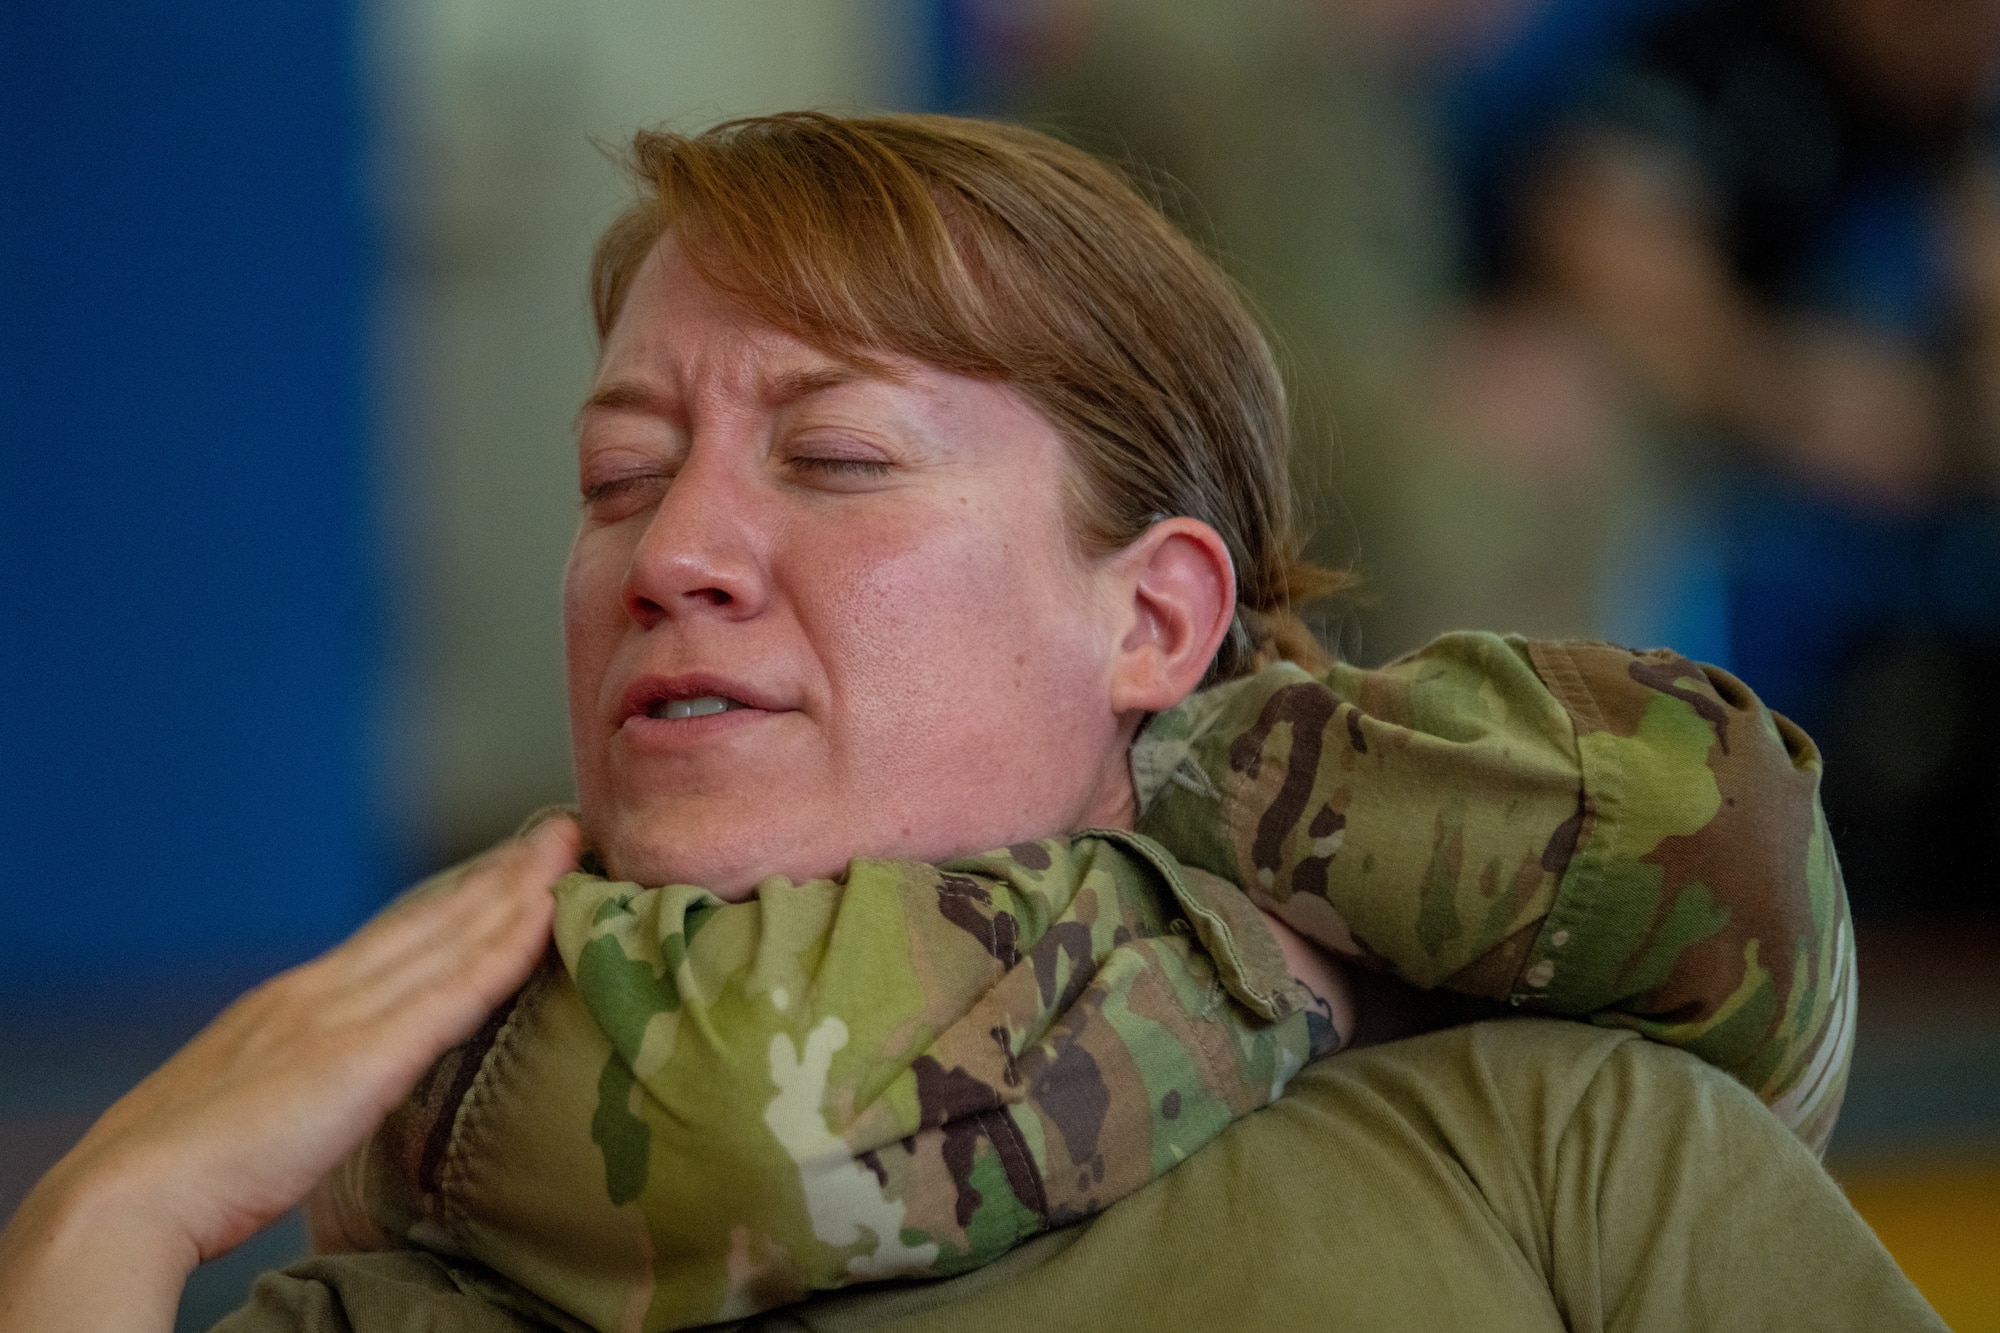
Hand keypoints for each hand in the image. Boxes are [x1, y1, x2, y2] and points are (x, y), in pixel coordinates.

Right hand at [0, 814, 579, 1332]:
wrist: (129, 1191)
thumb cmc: (186, 1173)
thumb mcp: (255, 1105)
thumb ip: (304, 1083)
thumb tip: (336, 1091)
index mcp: (296, 1001)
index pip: (397, 935)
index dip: (458, 898)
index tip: (510, 864)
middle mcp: (326, 991)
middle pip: (433, 917)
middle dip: (501, 871)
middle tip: (562, 829)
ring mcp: (345, 1016)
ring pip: (452, 935)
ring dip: (517, 887)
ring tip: (570, 846)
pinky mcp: (363, 1056)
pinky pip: (454, 991)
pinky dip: (505, 946)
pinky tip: (546, 912)